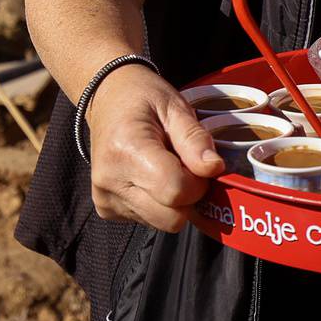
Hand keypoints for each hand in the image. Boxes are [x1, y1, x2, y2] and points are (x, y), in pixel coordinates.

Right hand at [84, 65, 223, 231]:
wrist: (106, 97)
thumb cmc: (142, 98)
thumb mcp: (175, 107)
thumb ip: (195, 139)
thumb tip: (214, 168)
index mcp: (126, 150)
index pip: (176, 191)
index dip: (198, 182)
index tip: (196, 162)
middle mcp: (110, 180)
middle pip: (171, 217)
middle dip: (188, 196)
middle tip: (183, 165)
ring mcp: (105, 197)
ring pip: (162, 223)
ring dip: (173, 202)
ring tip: (164, 167)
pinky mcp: (106, 208)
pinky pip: (148, 220)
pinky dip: (157, 203)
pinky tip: (149, 176)